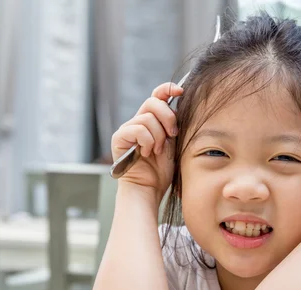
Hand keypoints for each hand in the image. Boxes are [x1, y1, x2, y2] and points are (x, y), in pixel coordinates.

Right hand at [111, 83, 181, 197]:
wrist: (149, 188)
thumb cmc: (162, 169)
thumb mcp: (174, 142)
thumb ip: (174, 124)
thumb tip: (179, 104)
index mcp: (152, 120)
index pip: (157, 95)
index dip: (167, 89)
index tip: (181, 91)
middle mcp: (138, 121)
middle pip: (153, 102)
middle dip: (167, 117)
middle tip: (172, 135)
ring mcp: (127, 129)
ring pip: (147, 118)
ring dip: (158, 137)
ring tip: (157, 151)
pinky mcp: (119, 138)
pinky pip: (138, 129)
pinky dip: (147, 142)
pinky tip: (146, 153)